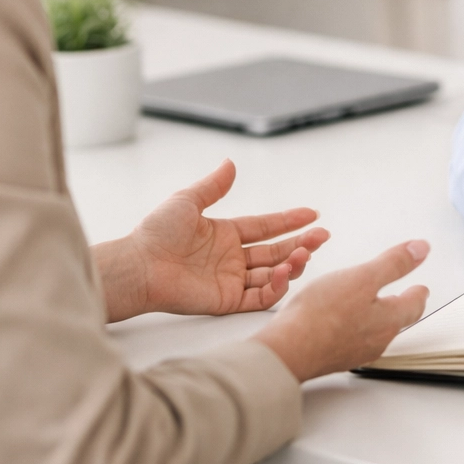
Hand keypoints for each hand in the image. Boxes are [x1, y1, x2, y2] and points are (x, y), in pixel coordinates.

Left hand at [93, 159, 329, 322]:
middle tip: (323, 236)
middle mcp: (232, 258)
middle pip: (275, 251)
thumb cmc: (157, 233)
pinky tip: (284, 274)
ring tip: (305, 254)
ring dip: (292, 264)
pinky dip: (276, 288)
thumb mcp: (187, 201)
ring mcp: (231, 280)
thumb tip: (231, 163)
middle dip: (301, 243)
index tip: (312, 214)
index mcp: (225, 234)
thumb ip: (213, 186)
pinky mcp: (227, 301)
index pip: (265, 227)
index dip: (289, 221)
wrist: (140, 266)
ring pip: (272, 274)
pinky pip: (259, 297)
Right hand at [252, 240, 430, 380]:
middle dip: (401, 307)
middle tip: (403, 297)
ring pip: (374, 332)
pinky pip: (351, 339)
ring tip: (373, 306)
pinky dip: (353, 326)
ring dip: (377, 317)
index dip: (418, 293)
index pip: (414, 305)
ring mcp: (354, 351)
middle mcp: (376, 340)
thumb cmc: (322, 315)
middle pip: (396, 321)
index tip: (421, 288)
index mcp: (388, 320)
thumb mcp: (363, 277)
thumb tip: (421, 249)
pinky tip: (341, 321)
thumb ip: (393, 264)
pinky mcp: (333, 356)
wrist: (287, 350)